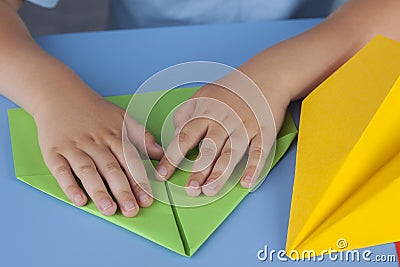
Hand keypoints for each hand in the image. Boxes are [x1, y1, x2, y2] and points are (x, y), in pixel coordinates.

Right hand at [34, 90, 162, 216]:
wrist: (59, 95)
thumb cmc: (94, 111)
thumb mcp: (122, 117)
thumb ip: (141, 136)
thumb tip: (160, 153)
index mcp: (114, 135)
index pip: (129, 161)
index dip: (139, 181)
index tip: (147, 199)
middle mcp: (95, 143)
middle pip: (111, 169)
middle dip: (123, 191)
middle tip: (131, 211)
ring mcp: (74, 147)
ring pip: (88, 171)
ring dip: (99, 191)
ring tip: (109, 209)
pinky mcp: (54, 152)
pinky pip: (61, 171)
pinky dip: (70, 186)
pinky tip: (79, 200)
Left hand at [155, 79, 287, 196]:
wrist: (265, 76)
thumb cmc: (231, 90)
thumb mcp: (202, 95)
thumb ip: (186, 114)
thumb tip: (176, 135)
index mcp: (206, 113)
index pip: (184, 138)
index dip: (172, 158)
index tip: (162, 175)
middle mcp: (224, 121)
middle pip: (208, 149)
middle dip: (198, 170)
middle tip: (190, 190)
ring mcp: (244, 127)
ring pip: (231, 153)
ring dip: (220, 173)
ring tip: (210, 190)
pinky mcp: (263, 132)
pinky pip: (259, 151)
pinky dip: (254, 167)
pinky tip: (246, 183)